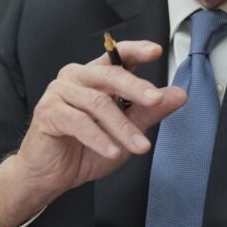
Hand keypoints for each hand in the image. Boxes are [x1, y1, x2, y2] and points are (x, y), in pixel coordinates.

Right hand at [0, 40, 185, 226]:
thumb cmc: (85, 149)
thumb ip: (149, 111)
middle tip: (156, 100)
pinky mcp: (47, 112)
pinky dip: (99, 138)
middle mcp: (76, 77)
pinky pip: (79, 122)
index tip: (156, 51)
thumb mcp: (125, 131)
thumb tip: (179, 95)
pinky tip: (114, 152)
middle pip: (110, 75)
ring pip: (98, 103)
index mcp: (95, 76)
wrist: (51, 176)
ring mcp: (59, 92)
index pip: (117, 56)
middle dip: (136, 88)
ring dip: (122, 128)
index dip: (135, 50)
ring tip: (141, 147)